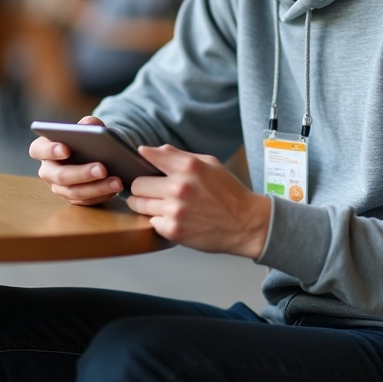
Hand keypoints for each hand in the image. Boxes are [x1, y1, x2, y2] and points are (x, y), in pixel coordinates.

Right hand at [30, 115, 121, 205]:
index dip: (50, 150)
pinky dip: (102, 195)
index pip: (39, 150)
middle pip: (59, 176)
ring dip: (97, 188)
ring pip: (74, 192)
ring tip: (116, 181)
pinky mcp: (73, 199)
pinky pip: (86, 201)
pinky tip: (116, 188)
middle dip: (82, 173)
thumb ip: (88, 124)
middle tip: (102, 168)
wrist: (96, 153)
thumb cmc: (86, 138)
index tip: (66, 149)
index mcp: (44, 149)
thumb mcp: (89, 128)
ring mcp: (59, 188)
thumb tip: (90, 124)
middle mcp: (48, 171)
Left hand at [126, 145, 271, 258]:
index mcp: (189, 167)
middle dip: (142, 186)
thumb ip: (181, 156)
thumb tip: (156, 150)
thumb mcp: (210, 164)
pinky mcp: (173, 230)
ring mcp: (174, 210)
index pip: (151, 156)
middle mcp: (179, 187)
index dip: (144, 157)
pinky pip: (150, 222)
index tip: (141, 157)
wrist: (245, 224)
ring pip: (138, 204)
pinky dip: (158, 220)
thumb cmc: (229, 193)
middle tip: (151, 190)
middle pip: (137, 184)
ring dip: (145, 204)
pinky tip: (172, 218)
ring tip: (159, 205)